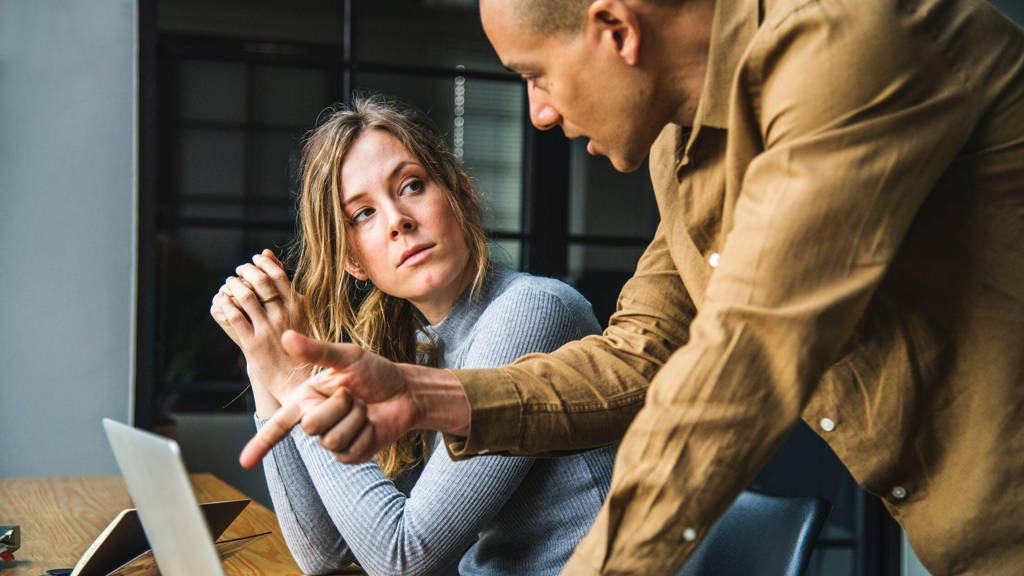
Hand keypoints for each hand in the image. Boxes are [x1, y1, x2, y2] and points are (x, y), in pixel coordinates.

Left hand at [209, 250, 309, 408]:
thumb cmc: (299, 343)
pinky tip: (222, 300)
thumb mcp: (299, 312)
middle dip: (246, 271)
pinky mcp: (252, 344)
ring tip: (230, 283)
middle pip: (260, 282)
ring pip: (245, 297)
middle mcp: (284, 316)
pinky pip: (234, 317)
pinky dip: (225, 304)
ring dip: (233, 285)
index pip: (278, 275)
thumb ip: (284, 286)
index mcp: (298, 306)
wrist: (296, 378)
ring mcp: (268, 330)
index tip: (254, 260)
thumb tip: (267, 254)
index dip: (263, 263)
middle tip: (239, 270)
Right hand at [240, 330, 422, 467]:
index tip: (244, 462)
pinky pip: (351, 451)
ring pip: (332, 440)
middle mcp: (316, 420)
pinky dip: (366, 434)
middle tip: (354, 395)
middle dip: (338, 406)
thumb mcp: (348, 357)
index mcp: (307, 398)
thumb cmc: (376, 372)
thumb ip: (317, 351)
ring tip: (364, 408)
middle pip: (311, 426)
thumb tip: (286, 336)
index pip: (279, 424)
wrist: (405, 392)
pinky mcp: (351, 455)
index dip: (261, 444)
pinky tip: (372, 424)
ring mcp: (333, 440)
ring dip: (355, 419)